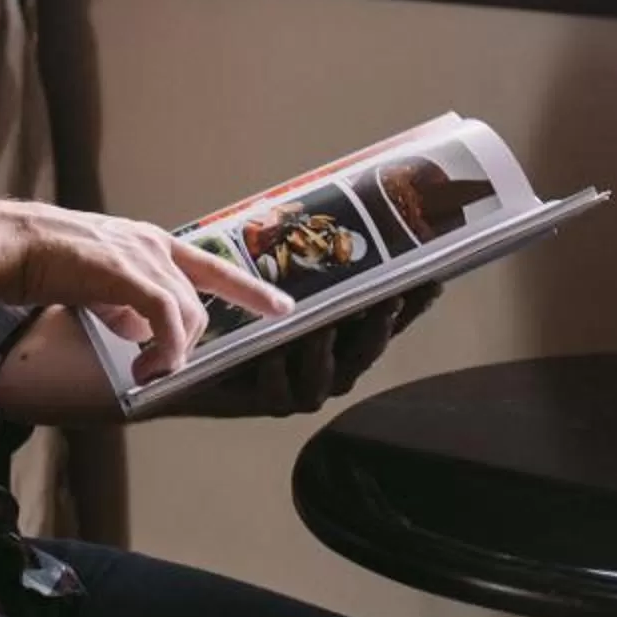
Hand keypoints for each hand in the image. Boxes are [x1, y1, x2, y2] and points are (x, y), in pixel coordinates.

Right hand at [0, 202, 292, 382]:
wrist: (9, 246)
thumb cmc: (46, 263)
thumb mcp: (98, 284)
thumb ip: (125, 304)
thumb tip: (140, 332)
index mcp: (149, 243)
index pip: (212, 265)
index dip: (249, 289)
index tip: (281, 307)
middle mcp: (152, 245)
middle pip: (199, 302)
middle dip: (187, 344)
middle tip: (154, 370)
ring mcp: (141, 256)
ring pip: (186, 313)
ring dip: (172, 353)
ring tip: (143, 371)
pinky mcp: (125, 273)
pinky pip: (166, 319)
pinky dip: (165, 348)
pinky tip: (145, 367)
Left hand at [159, 285, 440, 419]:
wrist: (183, 355)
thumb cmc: (240, 311)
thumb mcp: (280, 278)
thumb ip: (311, 261)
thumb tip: (346, 215)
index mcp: (340, 339)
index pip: (386, 323)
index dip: (412, 308)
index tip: (433, 281)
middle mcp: (328, 367)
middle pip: (367, 352)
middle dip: (379, 329)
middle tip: (387, 301)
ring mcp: (298, 389)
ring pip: (328, 377)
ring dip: (327, 351)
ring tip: (323, 327)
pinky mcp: (262, 402)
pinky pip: (275, 391)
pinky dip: (278, 370)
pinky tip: (274, 353)